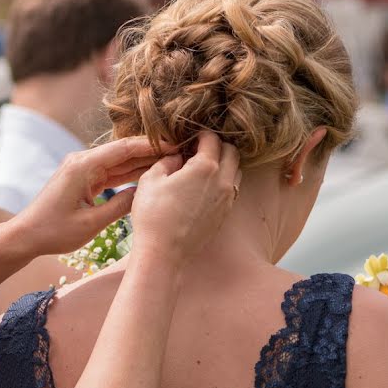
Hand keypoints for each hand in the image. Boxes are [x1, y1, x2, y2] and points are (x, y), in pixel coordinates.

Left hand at [9, 136, 170, 256]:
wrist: (26, 236)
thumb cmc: (54, 231)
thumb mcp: (92, 223)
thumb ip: (121, 206)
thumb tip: (146, 193)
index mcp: (83, 166)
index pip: (123, 148)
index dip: (150, 145)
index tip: (173, 144)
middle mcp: (82, 161)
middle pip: (123, 151)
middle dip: (151, 151)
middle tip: (179, 151)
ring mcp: (83, 168)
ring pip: (119, 161)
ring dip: (142, 161)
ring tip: (171, 160)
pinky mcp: (84, 178)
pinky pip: (111, 172)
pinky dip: (130, 173)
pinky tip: (150, 173)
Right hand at [130, 131, 239, 264]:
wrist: (164, 253)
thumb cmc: (154, 215)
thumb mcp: (151, 179)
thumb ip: (167, 161)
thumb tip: (177, 157)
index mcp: (205, 167)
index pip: (212, 139)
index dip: (200, 134)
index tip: (189, 138)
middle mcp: (223, 181)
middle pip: (232, 152)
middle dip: (217, 146)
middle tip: (198, 150)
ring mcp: (227, 200)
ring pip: (237, 171)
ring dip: (225, 164)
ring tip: (203, 169)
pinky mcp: (225, 214)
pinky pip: (232, 190)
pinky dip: (224, 182)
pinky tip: (205, 188)